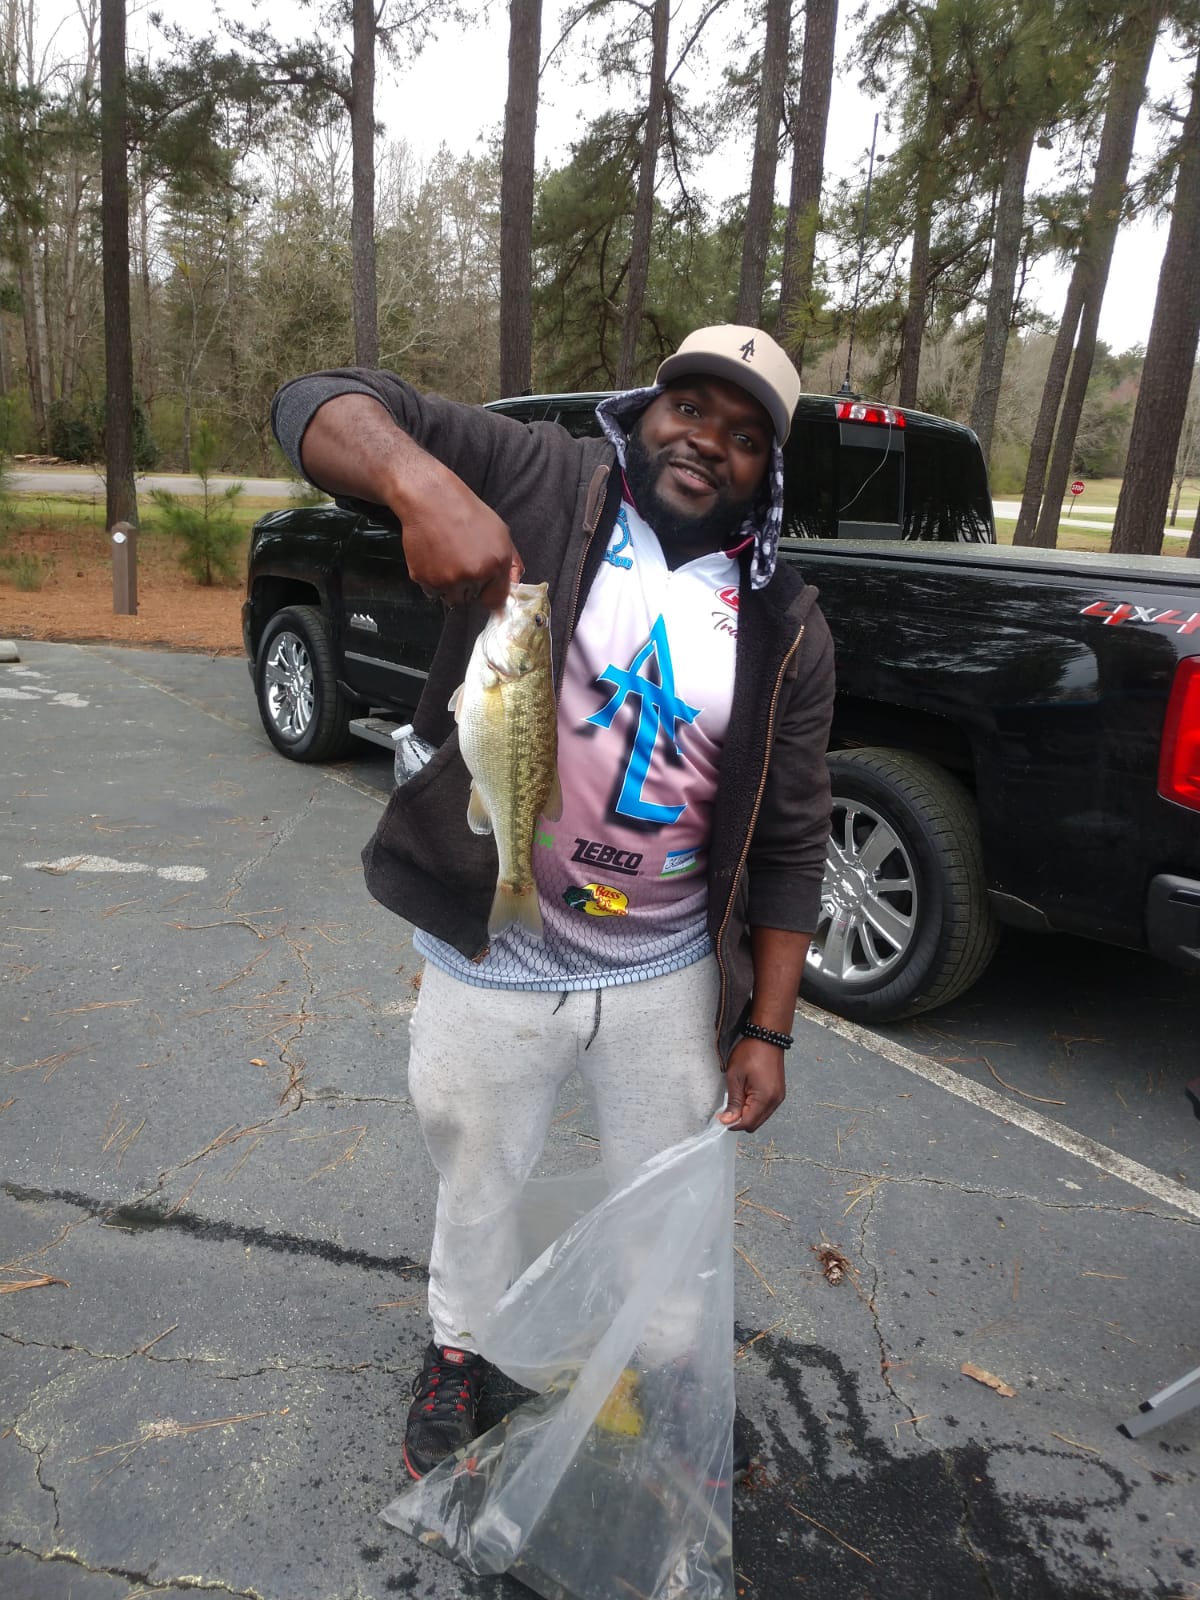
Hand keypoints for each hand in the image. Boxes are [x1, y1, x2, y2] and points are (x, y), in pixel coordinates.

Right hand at [400, 473, 522, 611]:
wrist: (431, 499)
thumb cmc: (465, 511)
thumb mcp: (500, 532)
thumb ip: (512, 563)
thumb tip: (516, 584)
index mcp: (494, 564)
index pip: (495, 600)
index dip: (489, 593)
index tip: (484, 586)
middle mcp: (471, 575)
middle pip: (471, 600)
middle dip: (468, 587)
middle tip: (461, 561)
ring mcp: (446, 579)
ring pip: (450, 597)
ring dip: (450, 586)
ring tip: (447, 559)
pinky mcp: (423, 578)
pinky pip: (431, 591)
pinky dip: (432, 580)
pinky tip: (434, 558)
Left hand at [718, 1037, 785, 1132]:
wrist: (767, 1037)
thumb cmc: (750, 1053)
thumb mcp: (735, 1077)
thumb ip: (733, 1102)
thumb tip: (727, 1121)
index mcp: (765, 1099)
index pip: (747, 1123)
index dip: (732, 1123)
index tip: (721, 1117)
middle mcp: (775, 1101)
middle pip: (755, 1124)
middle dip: (740, 1119)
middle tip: (728, 1106)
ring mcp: (779, 1097)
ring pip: (760, 1117)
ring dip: (747, 1113)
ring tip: (738, 1096)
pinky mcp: (779, 1093)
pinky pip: (766, 1108)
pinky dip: (755, 1107)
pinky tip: (747, 1094)